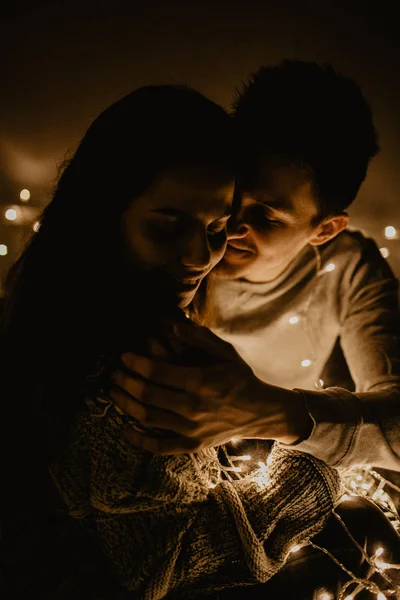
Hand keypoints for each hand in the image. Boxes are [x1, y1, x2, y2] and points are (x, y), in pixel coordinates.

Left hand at [110, 322, 310, 453]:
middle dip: (125, 381)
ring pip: (148, 418)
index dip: (135, 363)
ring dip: (125, 405)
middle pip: (147, 394)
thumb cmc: (240, 378)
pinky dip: (139, 441)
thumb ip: (199, 339)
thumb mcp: (225, 353)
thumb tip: (171, 327)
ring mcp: (192, 429)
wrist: (260, 412)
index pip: (157, 372)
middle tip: (114, 372)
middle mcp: (193, 407)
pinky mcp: (192, 444)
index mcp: (201, 381)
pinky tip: (125, 430)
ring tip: (113, 392)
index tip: (124, 356)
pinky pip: (159, 447)